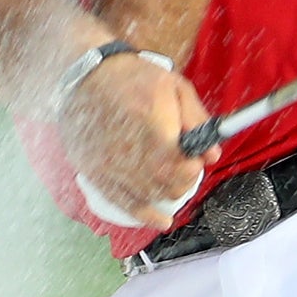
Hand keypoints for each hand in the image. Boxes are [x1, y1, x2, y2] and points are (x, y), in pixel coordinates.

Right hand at [59, 53, 221, 230]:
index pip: (181, 164)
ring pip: (149, 196)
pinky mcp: (95, 173)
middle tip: (186, 168)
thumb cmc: (132, 78)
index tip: (195, 159)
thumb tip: (212, 154)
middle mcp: (129, 147)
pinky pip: (123, 203)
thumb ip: (197, 119)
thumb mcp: (173, 85)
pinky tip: (161, 219)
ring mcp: (110, 163)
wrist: (84, 77)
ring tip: (172, 179)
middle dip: (184, 180)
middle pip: (167, 184)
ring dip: (168, 192)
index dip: (193, 167)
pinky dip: (145, 215)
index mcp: (151, 122)